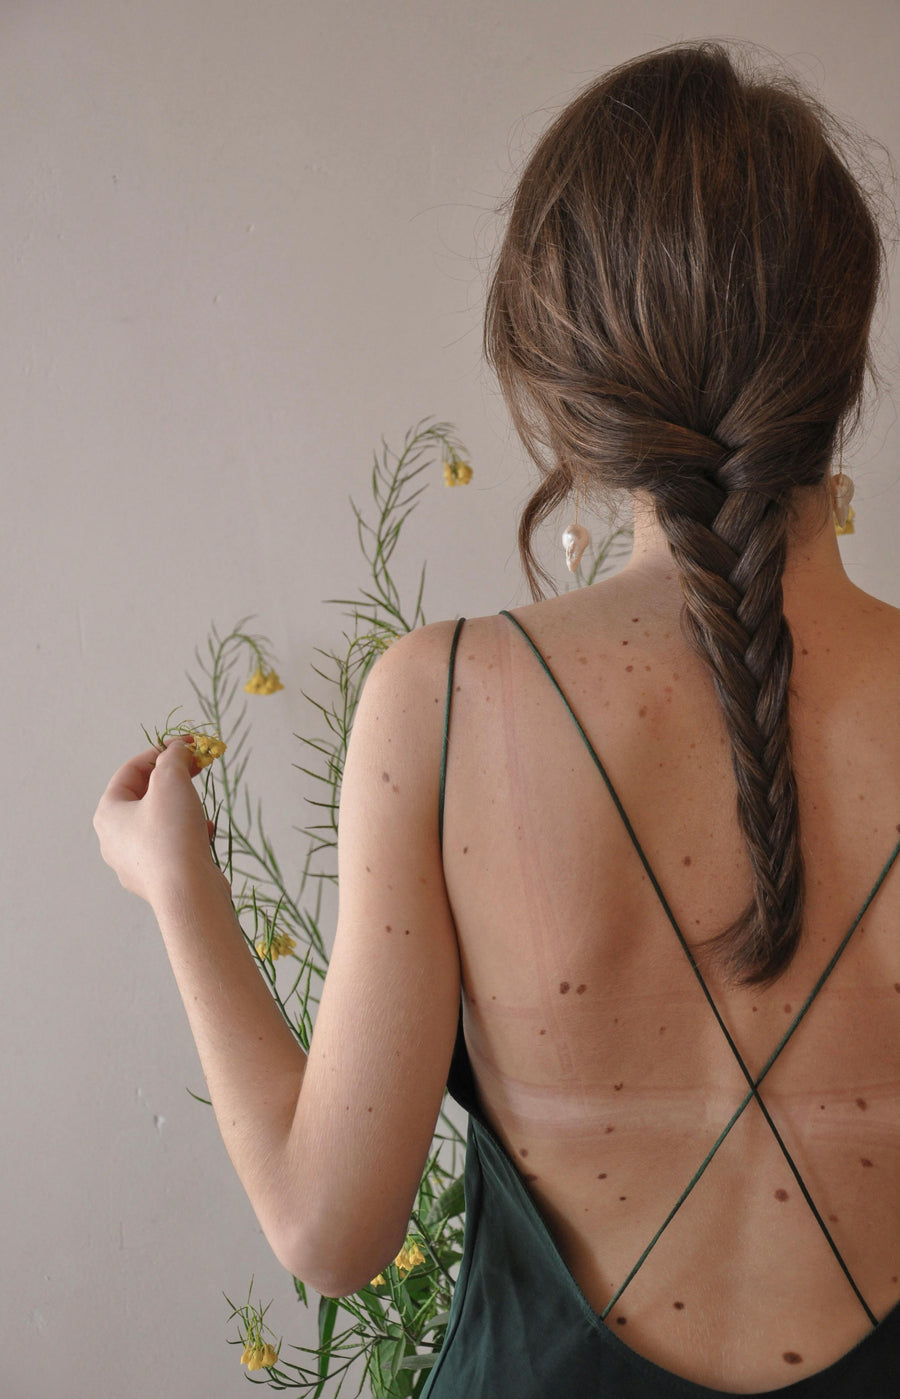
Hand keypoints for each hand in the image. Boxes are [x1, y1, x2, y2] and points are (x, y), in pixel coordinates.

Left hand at [93, 737, 223, 905]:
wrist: (187, 893)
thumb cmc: (172, 834)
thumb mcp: (171, 781)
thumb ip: (173, 757)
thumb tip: (178, 748)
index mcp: (108, 813)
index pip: (130, 771)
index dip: (159, 752)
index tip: (187, 746)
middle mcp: (113, 840)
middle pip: (143, 797)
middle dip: (173, 781)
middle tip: (197, 770)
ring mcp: (133, 864)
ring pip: (158, 823)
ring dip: (182, 809)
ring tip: (201, 808)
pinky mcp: (156, 880)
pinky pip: (170, 847)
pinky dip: (187, 835)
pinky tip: (205, 834)